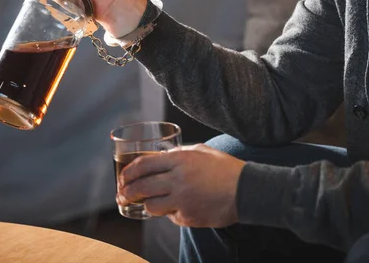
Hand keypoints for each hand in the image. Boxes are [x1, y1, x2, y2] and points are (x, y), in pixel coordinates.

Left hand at [117, 144, 245, 227]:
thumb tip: (161, 158)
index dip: (128, 172)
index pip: (143, 165)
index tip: (122, 177)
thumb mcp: (202, 151)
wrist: (247, 190)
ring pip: (150, 206)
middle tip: (121, 196)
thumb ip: (180, 154)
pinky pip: (170, 217)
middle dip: (126, 192)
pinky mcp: (188, 217)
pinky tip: (176, 208)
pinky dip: (170, 213)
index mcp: (180, 160)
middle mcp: (178, 179)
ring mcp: (182, 200)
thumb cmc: (225, 168)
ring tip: (146, 203)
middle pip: (141, 187)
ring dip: (147, 204)